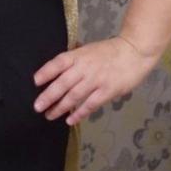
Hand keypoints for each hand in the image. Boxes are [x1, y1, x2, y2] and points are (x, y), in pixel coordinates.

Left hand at [32, 36, 160, 125]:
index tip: (35, 82)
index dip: (46, 72)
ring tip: (49, 115)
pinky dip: (79, 113)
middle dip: (48, 96)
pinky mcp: (108, 90)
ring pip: (74, 96)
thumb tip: (56, 70)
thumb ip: (74, 59)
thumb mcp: (89, 50)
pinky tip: (70, 120)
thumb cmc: (110, 51)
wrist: (135, 51)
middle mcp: (85, 67)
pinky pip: (90, 104)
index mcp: (79, 55)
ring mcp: (96, 79)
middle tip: (37, 107)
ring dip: (60, 107)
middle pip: (63, 83)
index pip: (58, 63)